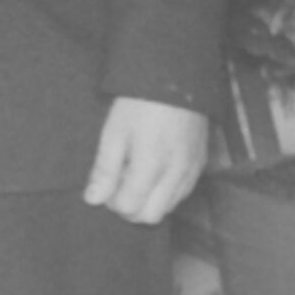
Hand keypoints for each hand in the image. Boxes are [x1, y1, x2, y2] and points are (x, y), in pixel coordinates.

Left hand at [83, 97, 208, 225]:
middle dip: (131, 208)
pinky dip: (166, 193)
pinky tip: (155, 172)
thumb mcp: (114, 132)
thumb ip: (105, 169)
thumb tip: (93, 200)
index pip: (130, 207)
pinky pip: (183, 193)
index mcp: (151, 165)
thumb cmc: (139, 104)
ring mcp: (192, 170)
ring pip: (169, 208)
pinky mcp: (201, 164)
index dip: (113, 202)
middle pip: (151, 216)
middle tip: (120, 183)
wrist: (175, 79)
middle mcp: (176, 173)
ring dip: (149, 202)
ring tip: (137, 174)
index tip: (108, 183)